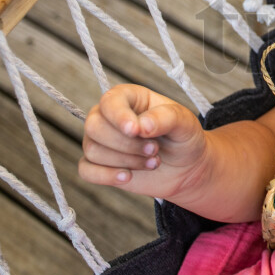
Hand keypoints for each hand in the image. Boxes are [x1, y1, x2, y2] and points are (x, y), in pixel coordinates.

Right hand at [79, 84, 206, 199]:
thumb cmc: (184, 137)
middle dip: (126, 144)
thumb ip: (166, 118)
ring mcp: (102, 141)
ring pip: (93, 150)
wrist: (188, 167)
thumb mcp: (184, 122)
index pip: (109, 101)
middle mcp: (109, 117)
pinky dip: (106, 175)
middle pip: (94, 127)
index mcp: (128, 98)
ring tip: (154, 161)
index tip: (136, 131)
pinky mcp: (100, 165)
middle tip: (155, 149)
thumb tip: (142, 126)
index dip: (119, 116)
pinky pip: (86, 170)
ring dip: (126, 160)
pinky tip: (128, 176)